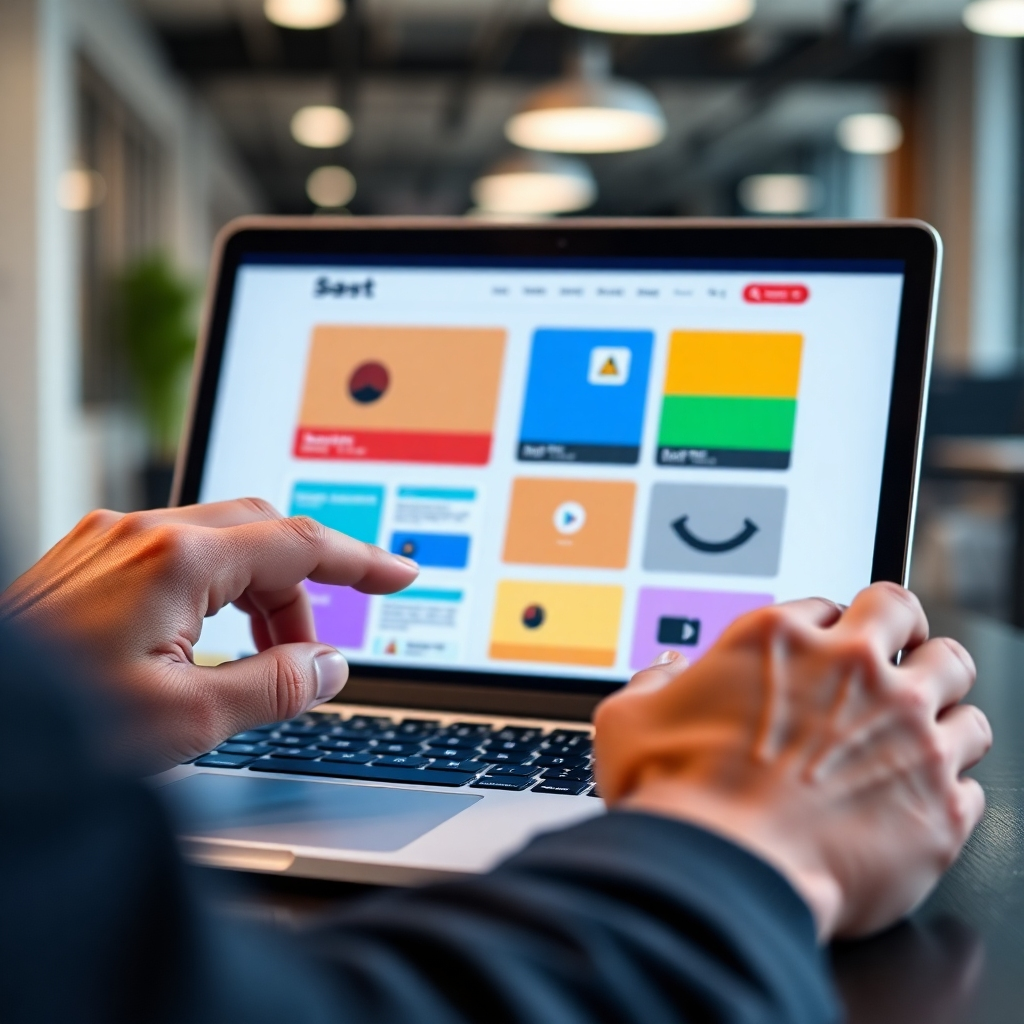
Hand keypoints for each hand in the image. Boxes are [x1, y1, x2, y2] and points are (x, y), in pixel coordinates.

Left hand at [0, 500, 417, 769]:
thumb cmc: (50, 727)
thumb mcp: (185, 720)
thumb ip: (274, 685)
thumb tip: (330, 665)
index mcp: (175, 559)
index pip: (300, 544)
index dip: (362, 562)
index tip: (400, 576)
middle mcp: (143, 532)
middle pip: (263, 533)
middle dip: (302, 587)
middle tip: (311, 650)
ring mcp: (110, 539)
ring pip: (221, 540)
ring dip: (256, 593)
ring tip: (252, 661)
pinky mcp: (90, 557)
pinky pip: (178, 552)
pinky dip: (214, 590)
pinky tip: (203, 642)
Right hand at [593, 583, 991, 938]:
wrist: (718, 874)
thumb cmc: (672, 797)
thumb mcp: (630, 721)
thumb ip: (653, 684)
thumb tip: (669, 670)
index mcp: (780, 641)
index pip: (831, 604)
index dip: (829, 628)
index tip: (826, 652)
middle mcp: (854, 672)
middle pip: (911, 616)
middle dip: (905, 634)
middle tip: (894, 660)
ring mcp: (907, 732)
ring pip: (963, 685)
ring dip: (942, 703)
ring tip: (920, 728)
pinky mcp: (940, 801)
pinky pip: (974, 777)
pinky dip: (951, 785)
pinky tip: (921, 799)